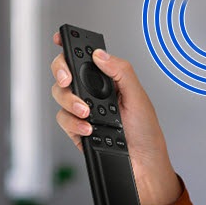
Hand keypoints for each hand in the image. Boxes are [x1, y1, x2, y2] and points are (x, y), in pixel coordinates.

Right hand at [50, 31, 181, 204]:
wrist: (143, 166)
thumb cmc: (146, 133)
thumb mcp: (139, 97)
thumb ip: (121, 72)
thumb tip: (101, 54)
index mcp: (108, 81)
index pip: (84, 58)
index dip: (69, 45)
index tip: (61, 37)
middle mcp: (91, 94)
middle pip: (63, 74)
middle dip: (61, 73)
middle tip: (68, 79)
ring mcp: (81, 112)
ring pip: (59, 97)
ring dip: (71, 103)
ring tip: (88, 113)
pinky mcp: (75, 131)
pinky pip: (62, 121)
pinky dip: (74, 124)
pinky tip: (89, 128)